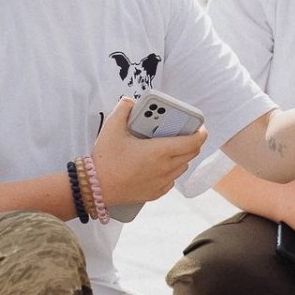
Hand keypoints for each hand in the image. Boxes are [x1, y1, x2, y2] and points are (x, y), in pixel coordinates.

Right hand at [90, 97, 206, 206]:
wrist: (94, 189)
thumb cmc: (105, 159)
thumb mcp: (111, 128)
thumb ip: (123, 109)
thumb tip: (130, 101)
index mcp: (160, 151)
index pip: (193, 142)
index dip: (200, 133)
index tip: (200, 127)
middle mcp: (165, 168)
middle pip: (191, 154)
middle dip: (192, 142)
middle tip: (185, 133)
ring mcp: (161, 182)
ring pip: (182, 167)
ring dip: (181, 156)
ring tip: (171, 147)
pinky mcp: (155, 193)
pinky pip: (171, 180)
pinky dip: (170, 171)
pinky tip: (160, 164)